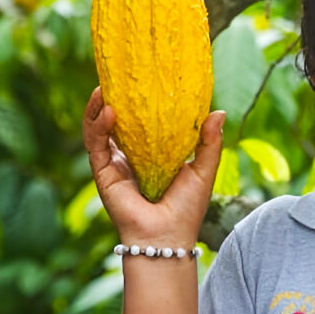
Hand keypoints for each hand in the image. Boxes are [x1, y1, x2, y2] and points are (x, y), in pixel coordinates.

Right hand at [81, 87, 225, 246]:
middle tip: (118, 77)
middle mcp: (130, 157)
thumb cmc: (187, 208)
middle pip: (116, 122)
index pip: (142, 122)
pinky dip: (98, 126)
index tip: (144, 81)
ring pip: (99, 129)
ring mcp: (114, 164)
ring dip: (98, 108)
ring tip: (104, 89)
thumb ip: (210, 142)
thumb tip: (219, 110)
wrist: (168, 236)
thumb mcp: (204, 169)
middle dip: (114, 99)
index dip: (139, 102)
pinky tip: (108, 111)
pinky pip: (95, 144)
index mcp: (153, 155)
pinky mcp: (103, 173)